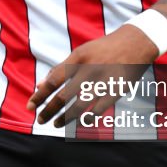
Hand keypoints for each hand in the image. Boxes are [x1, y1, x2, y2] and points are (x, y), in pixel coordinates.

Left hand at [27, 24, 159, 127]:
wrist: (135, 42)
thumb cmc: (102, 49)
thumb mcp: (81, 53)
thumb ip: (60, 68)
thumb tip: (40, 85)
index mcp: (78, 57)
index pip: (53, 80)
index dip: (40, 95)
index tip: (30, 106)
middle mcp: (89, 69)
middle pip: (63, 96)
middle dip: (48, 110)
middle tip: (40, 120)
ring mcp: (103, 81)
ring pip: (79, 106)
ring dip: (64, 118)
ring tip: (55, 124)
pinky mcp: (116, 90)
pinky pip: (98, 110)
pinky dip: (87, 118)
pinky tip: (80, 121)